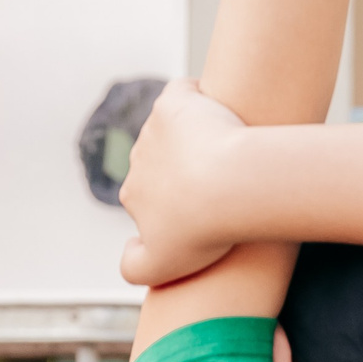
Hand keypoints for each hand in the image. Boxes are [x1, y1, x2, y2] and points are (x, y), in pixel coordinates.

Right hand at [118, 79, 251, 285]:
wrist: (232, 186)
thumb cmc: (205, 231)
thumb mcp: (163, 268)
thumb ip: (134, 266)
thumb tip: (128, 246)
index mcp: (132, 194)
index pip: (152, 193)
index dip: (182, 198)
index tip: (212, 203)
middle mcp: (136, 160)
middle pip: (163, 159)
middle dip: (188, 165)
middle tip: (228, 175)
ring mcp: (153, 129)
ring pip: (176, 127)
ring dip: (197, 132)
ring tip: (234, 145)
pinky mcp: (174, 102)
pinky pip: (183, 93)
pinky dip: (198, 97)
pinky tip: (225, 112)